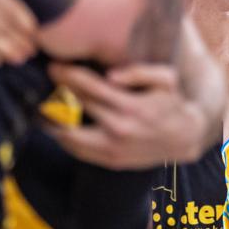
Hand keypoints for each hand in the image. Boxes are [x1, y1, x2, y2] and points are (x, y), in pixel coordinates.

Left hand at [44, 62, 210, 169]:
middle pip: (76, 106)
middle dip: (58, 90)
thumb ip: (140, 72)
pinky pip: (78, 151)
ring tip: (43, 106)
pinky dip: (64, 138)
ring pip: (69, 136)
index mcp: (130, 106)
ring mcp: (113, 149)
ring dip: (53, 120)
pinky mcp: (110, 161)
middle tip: (47, 80)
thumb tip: (111, 76)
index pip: (88, 87)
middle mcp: (118, 129)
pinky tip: (58, 126)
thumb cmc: (172, 103)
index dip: (67, 74)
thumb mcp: (166, 79)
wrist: (184, 138)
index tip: (53, 66)